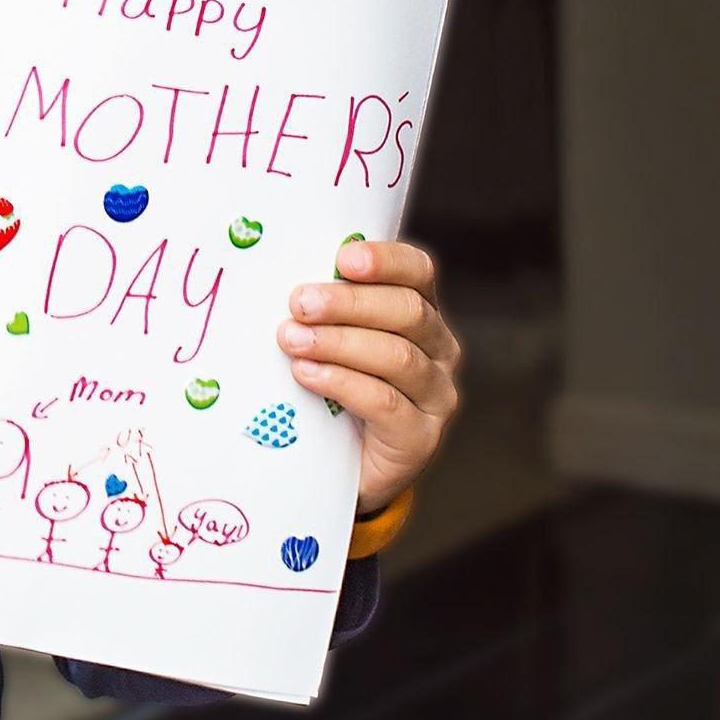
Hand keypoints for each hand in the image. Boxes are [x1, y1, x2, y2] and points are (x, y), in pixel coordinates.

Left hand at [276, 239, 461, 516]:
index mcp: (419, 311)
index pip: (418, 271)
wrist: (335, 461)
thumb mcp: (327, 334)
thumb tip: (281, 272)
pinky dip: (341, 383)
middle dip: (348, 302)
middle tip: (298, 303)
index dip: (385, 260)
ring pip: (397, 356)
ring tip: (290, 339)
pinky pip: (386, 403)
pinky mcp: (420, 438)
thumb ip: (321, 305)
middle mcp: (439, 349)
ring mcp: (436, 396)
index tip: (342, 258)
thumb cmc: (326, 382)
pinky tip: (306, 374)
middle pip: (407, 311)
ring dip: (337, 342)